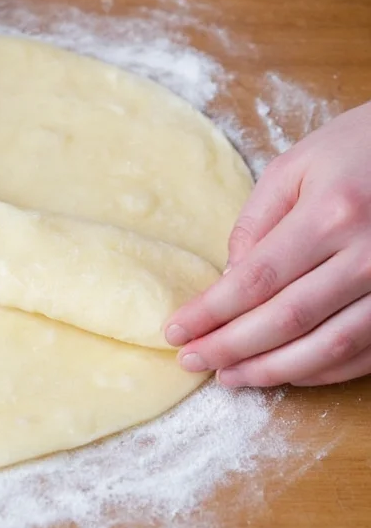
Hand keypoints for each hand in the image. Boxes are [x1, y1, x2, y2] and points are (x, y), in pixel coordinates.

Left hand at [165, 100, 370, 386]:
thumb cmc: (356, 150)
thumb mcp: (295, 168)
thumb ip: (256, 223)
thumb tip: (229, 280)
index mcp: (331, 214)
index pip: (256, 280)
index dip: (211, 313)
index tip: (176, 331)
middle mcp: (367, 256)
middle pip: (286, 319)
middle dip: (230, 348)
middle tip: (190, 360)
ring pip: (327, 347)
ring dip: (271, 370)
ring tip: (228, 377)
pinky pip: (364, 353)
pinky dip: (321, 371)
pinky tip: (284, 373)